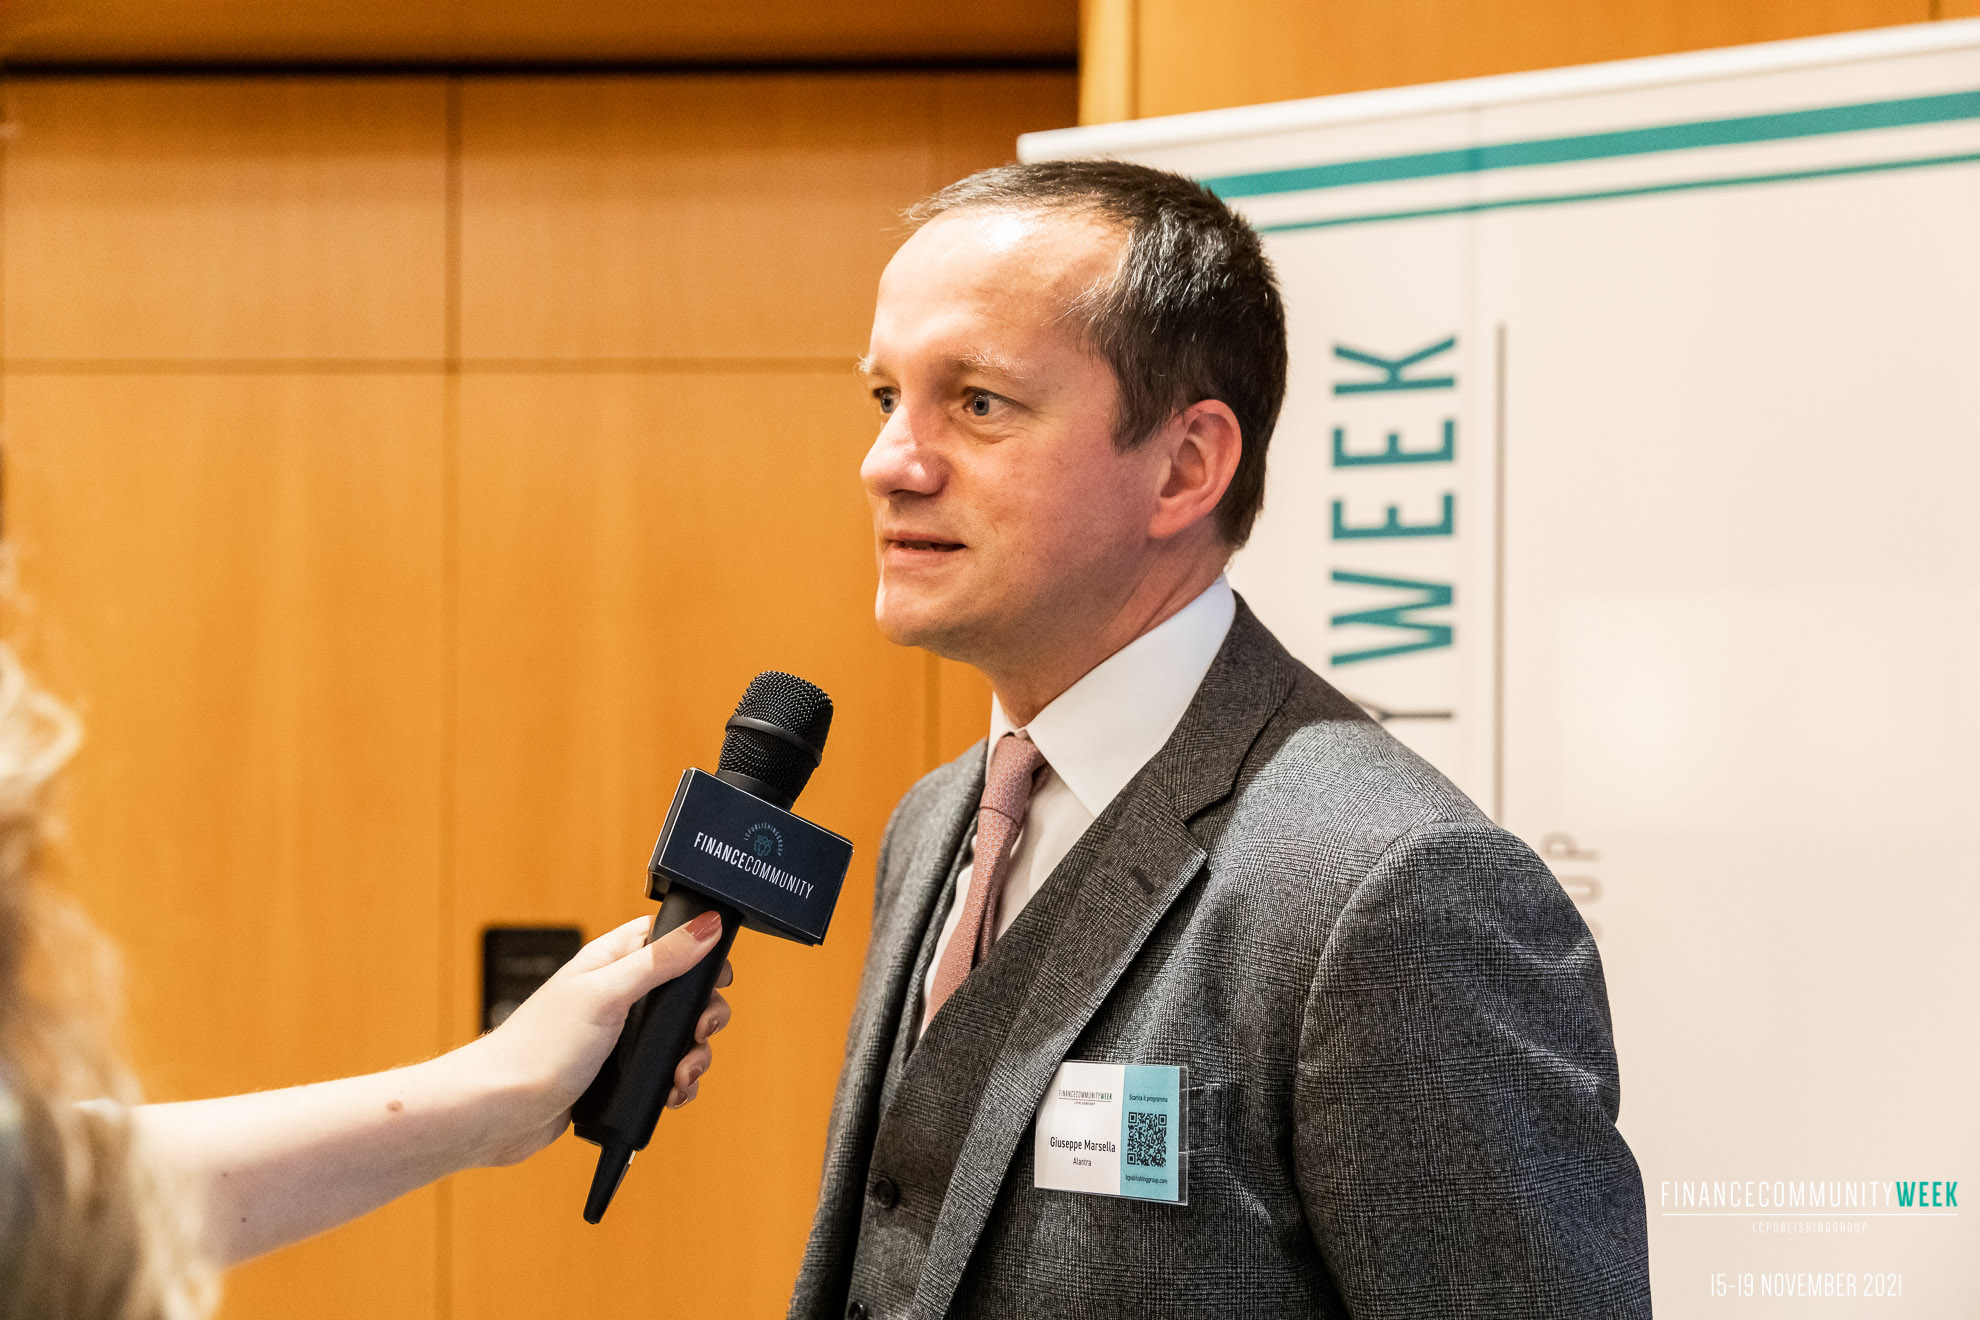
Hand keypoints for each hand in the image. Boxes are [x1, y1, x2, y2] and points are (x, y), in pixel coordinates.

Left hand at [462, 912, 732, 1165]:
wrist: (497, 1112)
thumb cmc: (537, 1047)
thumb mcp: (606, 995)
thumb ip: (659, 961)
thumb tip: (707, 925)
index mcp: (610, 962)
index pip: (667, 937)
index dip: (699, 950)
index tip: (719, 978)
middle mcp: (615, 995)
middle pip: (682, 992)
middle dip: (702, 1015)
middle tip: (699, 1031)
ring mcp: (615, 1036)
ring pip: (675, 1037)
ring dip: (692, 1056)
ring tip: (682, 1075)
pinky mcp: (614, 1074)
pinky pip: (659, 1072)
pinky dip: (674, 1083)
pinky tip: (671, 1093)